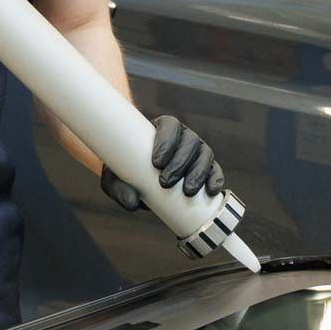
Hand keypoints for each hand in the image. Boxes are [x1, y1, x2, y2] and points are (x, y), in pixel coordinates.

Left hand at [100, 115, 224, 212]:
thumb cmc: (125, 171)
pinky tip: (212, 190)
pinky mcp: (206, 169)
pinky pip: (215, 171)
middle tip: (166, 182)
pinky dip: (215, 179)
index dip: (167, 141)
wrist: (139, 178)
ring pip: (204, 155)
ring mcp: (197, 152)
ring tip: (187, 191)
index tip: (156, 162)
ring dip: (198, 173)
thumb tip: (133, 203)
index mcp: (163, 129)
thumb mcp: (115, 178)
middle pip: (190, 142)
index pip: (170, 126)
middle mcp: (184, 137)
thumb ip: (118, 188)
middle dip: (180, 162)